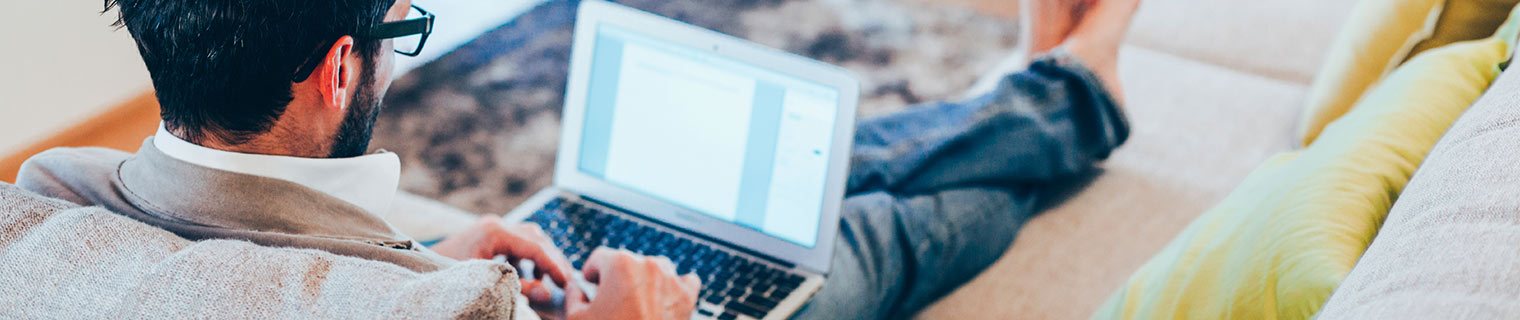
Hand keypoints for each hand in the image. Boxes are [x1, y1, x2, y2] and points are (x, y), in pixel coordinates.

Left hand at [429, 216, 573, 302]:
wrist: (419, 269)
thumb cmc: (447, 275)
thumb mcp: (485, 282)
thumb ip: (518, 287)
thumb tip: (546, 293)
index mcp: (494, 232)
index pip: (535, 246)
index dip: (554, 265)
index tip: (567, 282)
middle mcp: (495, 224)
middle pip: (536, 237)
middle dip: (553, 259)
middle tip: (566, 280)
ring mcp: (491, 227)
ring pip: (529, 237)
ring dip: (542, 257)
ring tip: (551, 279)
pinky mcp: (488, 234)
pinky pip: (517, 241)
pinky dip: (528, 257)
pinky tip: (531, 275)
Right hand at [567, 248, 700, 319]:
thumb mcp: (576, 319)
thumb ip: (572, 296)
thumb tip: (575, 288)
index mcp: (620, 264)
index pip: (599, 258)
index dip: (592, 273)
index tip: (592, 284)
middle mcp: (648, 264)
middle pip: (628, 263)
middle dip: (618, 280)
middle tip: (612, 302)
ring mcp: (671, 279)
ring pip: (656, 270)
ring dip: (646, 282)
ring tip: (637, 305)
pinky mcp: (688, 296)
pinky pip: (685, 282)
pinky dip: (675, 289)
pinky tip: (664, 302)